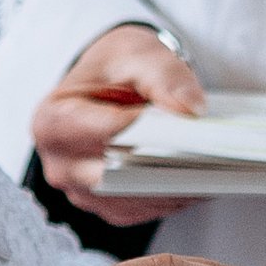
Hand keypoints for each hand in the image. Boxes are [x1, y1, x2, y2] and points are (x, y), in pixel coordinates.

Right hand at [30, 23, 204, 220]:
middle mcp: (60, 165)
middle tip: (211, 155)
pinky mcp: (107, 208)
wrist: (110, 86)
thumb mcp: (138, 55)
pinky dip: (171, 196)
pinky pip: (142, 209)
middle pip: (116, 174)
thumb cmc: (116, 69)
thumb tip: (192, 109)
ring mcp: (81, 193)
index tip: (186, 129)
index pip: (103, 133)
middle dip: (163, 164)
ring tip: (214, 167)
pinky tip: (200, 179)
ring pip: (132, 198)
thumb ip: (164, 77)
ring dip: (173, 186)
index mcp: (52, 121)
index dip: (145, 132)